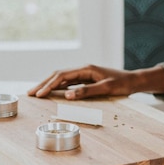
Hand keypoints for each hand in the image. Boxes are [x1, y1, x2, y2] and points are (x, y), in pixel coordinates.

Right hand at [27, 64, 163, 99]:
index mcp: (86, 69)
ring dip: (49, 85)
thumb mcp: (106, 88)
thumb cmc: (122, 83)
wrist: (133, 81)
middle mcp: (83, 69)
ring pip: (62, 78)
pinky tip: (51, 92)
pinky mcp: (86, 79)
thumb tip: (66, 95)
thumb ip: (86, 91)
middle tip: (30, 93)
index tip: (39, 94)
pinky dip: (58, 87)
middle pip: (58, 75)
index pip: (63, 76)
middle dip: (44, 83)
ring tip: (36, 93)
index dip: (49, 85)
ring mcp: (84, 74)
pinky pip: (68, 82)